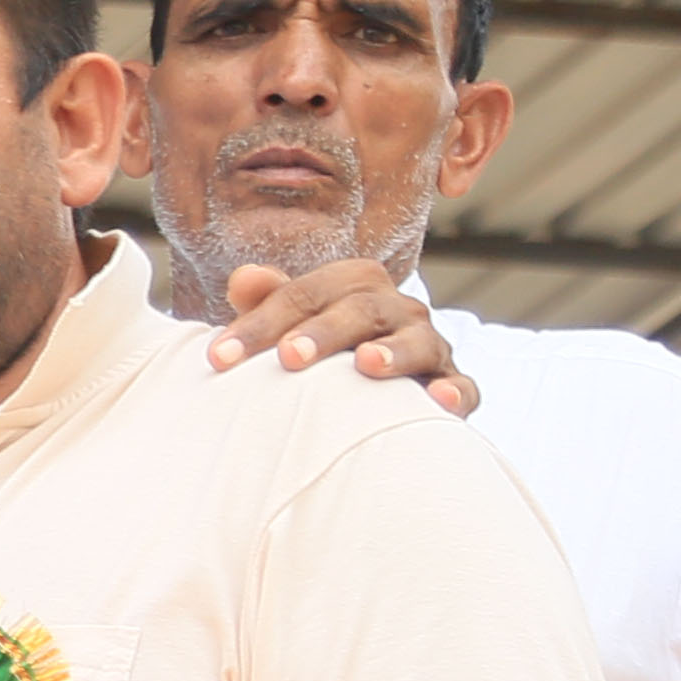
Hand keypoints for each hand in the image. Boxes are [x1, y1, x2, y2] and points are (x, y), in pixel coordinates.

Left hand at [208, 257, 471, 416]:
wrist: (367, 395)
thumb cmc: (316, 355)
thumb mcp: (288, 328)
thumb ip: (269, 302)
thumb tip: (243, 278)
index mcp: (353, 287)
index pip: (306, 294)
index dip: (261, 323)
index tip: (219, 357)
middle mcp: (395, 309)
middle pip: (362, 310)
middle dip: (323, 332)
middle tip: (288, 357)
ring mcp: (428, 345)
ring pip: (418, 341)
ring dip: (394, 352)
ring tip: (367, 364)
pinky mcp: (450, 386)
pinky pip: (461, 387)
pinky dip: (454, 393)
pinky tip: (437, 403)